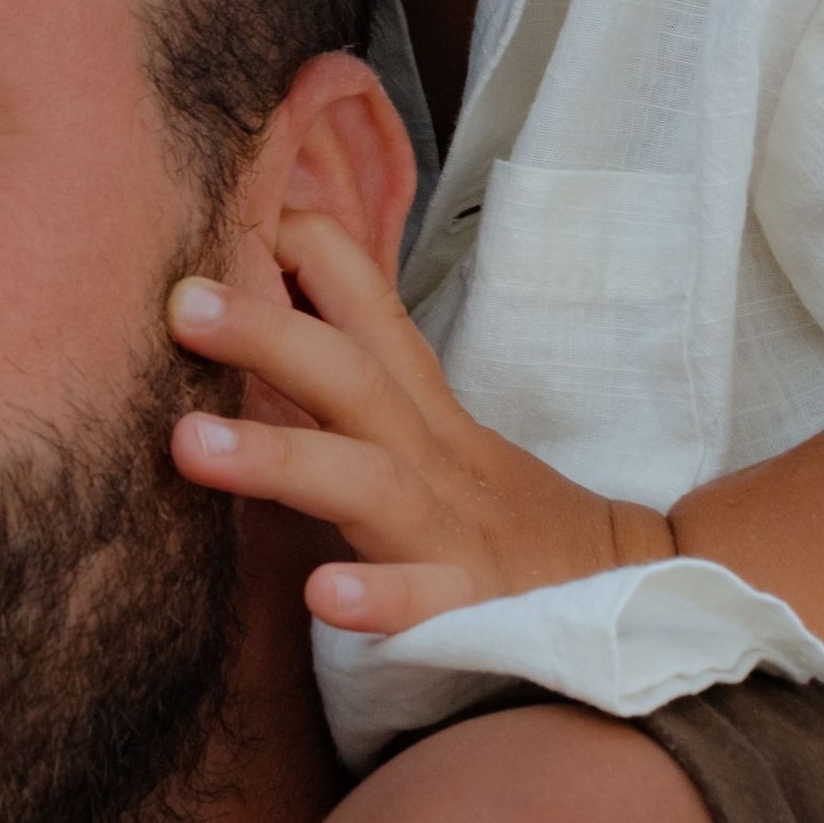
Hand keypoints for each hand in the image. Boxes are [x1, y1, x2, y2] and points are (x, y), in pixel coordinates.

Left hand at [169, 214, 672, 638]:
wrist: (644, 604)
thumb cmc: (509, 523)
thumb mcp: (440, 443)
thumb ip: (361, 388)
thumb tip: (257, 329)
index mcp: (426, 414)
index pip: (368, 311)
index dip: (306, 252)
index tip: (225, 208)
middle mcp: (436, 459)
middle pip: (353, 377)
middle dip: (266, 332)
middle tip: (179, 300)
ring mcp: (457, 535)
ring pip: (367, 483)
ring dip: (280, 458)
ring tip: (189, 442)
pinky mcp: (482, 614)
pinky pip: (432, 606)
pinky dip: (383, 599)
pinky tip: (323, 596)